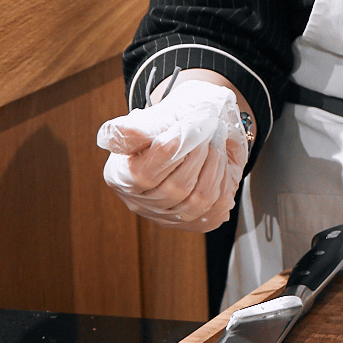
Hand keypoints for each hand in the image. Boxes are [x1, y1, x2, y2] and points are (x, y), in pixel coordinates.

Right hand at [96, 77, 247, 229]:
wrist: (195, 131)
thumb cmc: (169, 124)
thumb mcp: (149, 120)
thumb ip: (133, 129)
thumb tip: (117, 133)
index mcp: (121, 177)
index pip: (144, 174)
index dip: (170, 151)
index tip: (188, 126)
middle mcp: (141, 202)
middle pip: (176, 188)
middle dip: (199, 154)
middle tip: (208, 128)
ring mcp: (169, 216)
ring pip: (200, 200)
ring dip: (215, 165)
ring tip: (216, 141)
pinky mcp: (195, 223)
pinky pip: (218, 208)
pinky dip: (225, 182)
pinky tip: (220, 163)